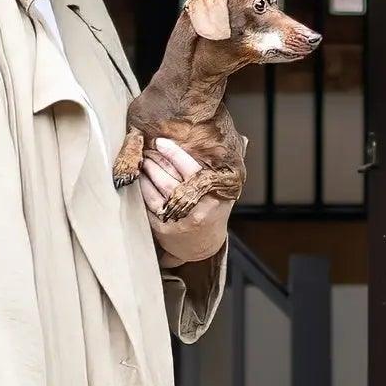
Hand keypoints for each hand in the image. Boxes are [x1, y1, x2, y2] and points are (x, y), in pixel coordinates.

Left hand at [141, 138, 230, 266]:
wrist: (203, 246)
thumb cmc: (213, 213)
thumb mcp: (225, 191)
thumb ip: (228, 166)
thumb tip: (244, 139)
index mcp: (213, 196)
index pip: (191, 170)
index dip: (174, 154)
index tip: (160, 142)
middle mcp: (197, 210)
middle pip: (169, 179)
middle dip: (155, 161)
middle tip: (147, 148)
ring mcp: (179, 221)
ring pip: (157, 191)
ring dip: (147, 173)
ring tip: (143, 160)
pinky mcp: (164, 229)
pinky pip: (149, 204)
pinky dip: (143, 189)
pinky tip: (141, 178)